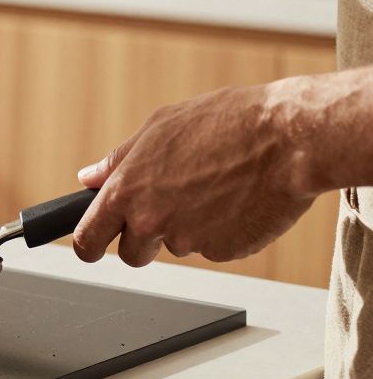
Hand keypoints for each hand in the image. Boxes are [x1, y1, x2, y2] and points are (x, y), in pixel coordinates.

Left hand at [72, 82, 316, 266]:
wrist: (290, 138)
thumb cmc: (228, 123)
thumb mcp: (161, 126)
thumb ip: (120, 159)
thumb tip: (90, 178)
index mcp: (127, 190)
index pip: (87, 238)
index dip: (89, 245)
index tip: (92, 246)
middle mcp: (151, 220)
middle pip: (132, 255)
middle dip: (144, 240)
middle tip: (169, 209)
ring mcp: (188, 240)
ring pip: (177, 246)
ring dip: (189, 228)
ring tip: (215, 187)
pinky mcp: (223, 251)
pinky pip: (214, 247)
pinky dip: (222, 230)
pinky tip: (238, 199)